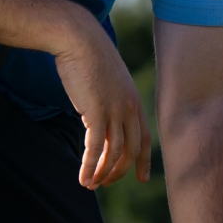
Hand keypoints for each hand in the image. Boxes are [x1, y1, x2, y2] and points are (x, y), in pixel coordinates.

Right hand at [52, 16, 149, 189]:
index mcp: (133, 100)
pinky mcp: (96, 112)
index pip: (144, 138)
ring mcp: (114, 111)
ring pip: (113, 153)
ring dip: (102, 173)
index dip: (144, 160)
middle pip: (131, 150)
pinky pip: (94, 148)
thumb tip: (98, 111)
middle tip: (107, 183)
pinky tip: (83, 179)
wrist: (78, 38)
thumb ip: (107, 96)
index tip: (143, 178)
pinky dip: (89, 166)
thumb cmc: (87, 54)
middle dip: (119, 171)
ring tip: (92, 185)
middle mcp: (128, 108)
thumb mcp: (105, 78)